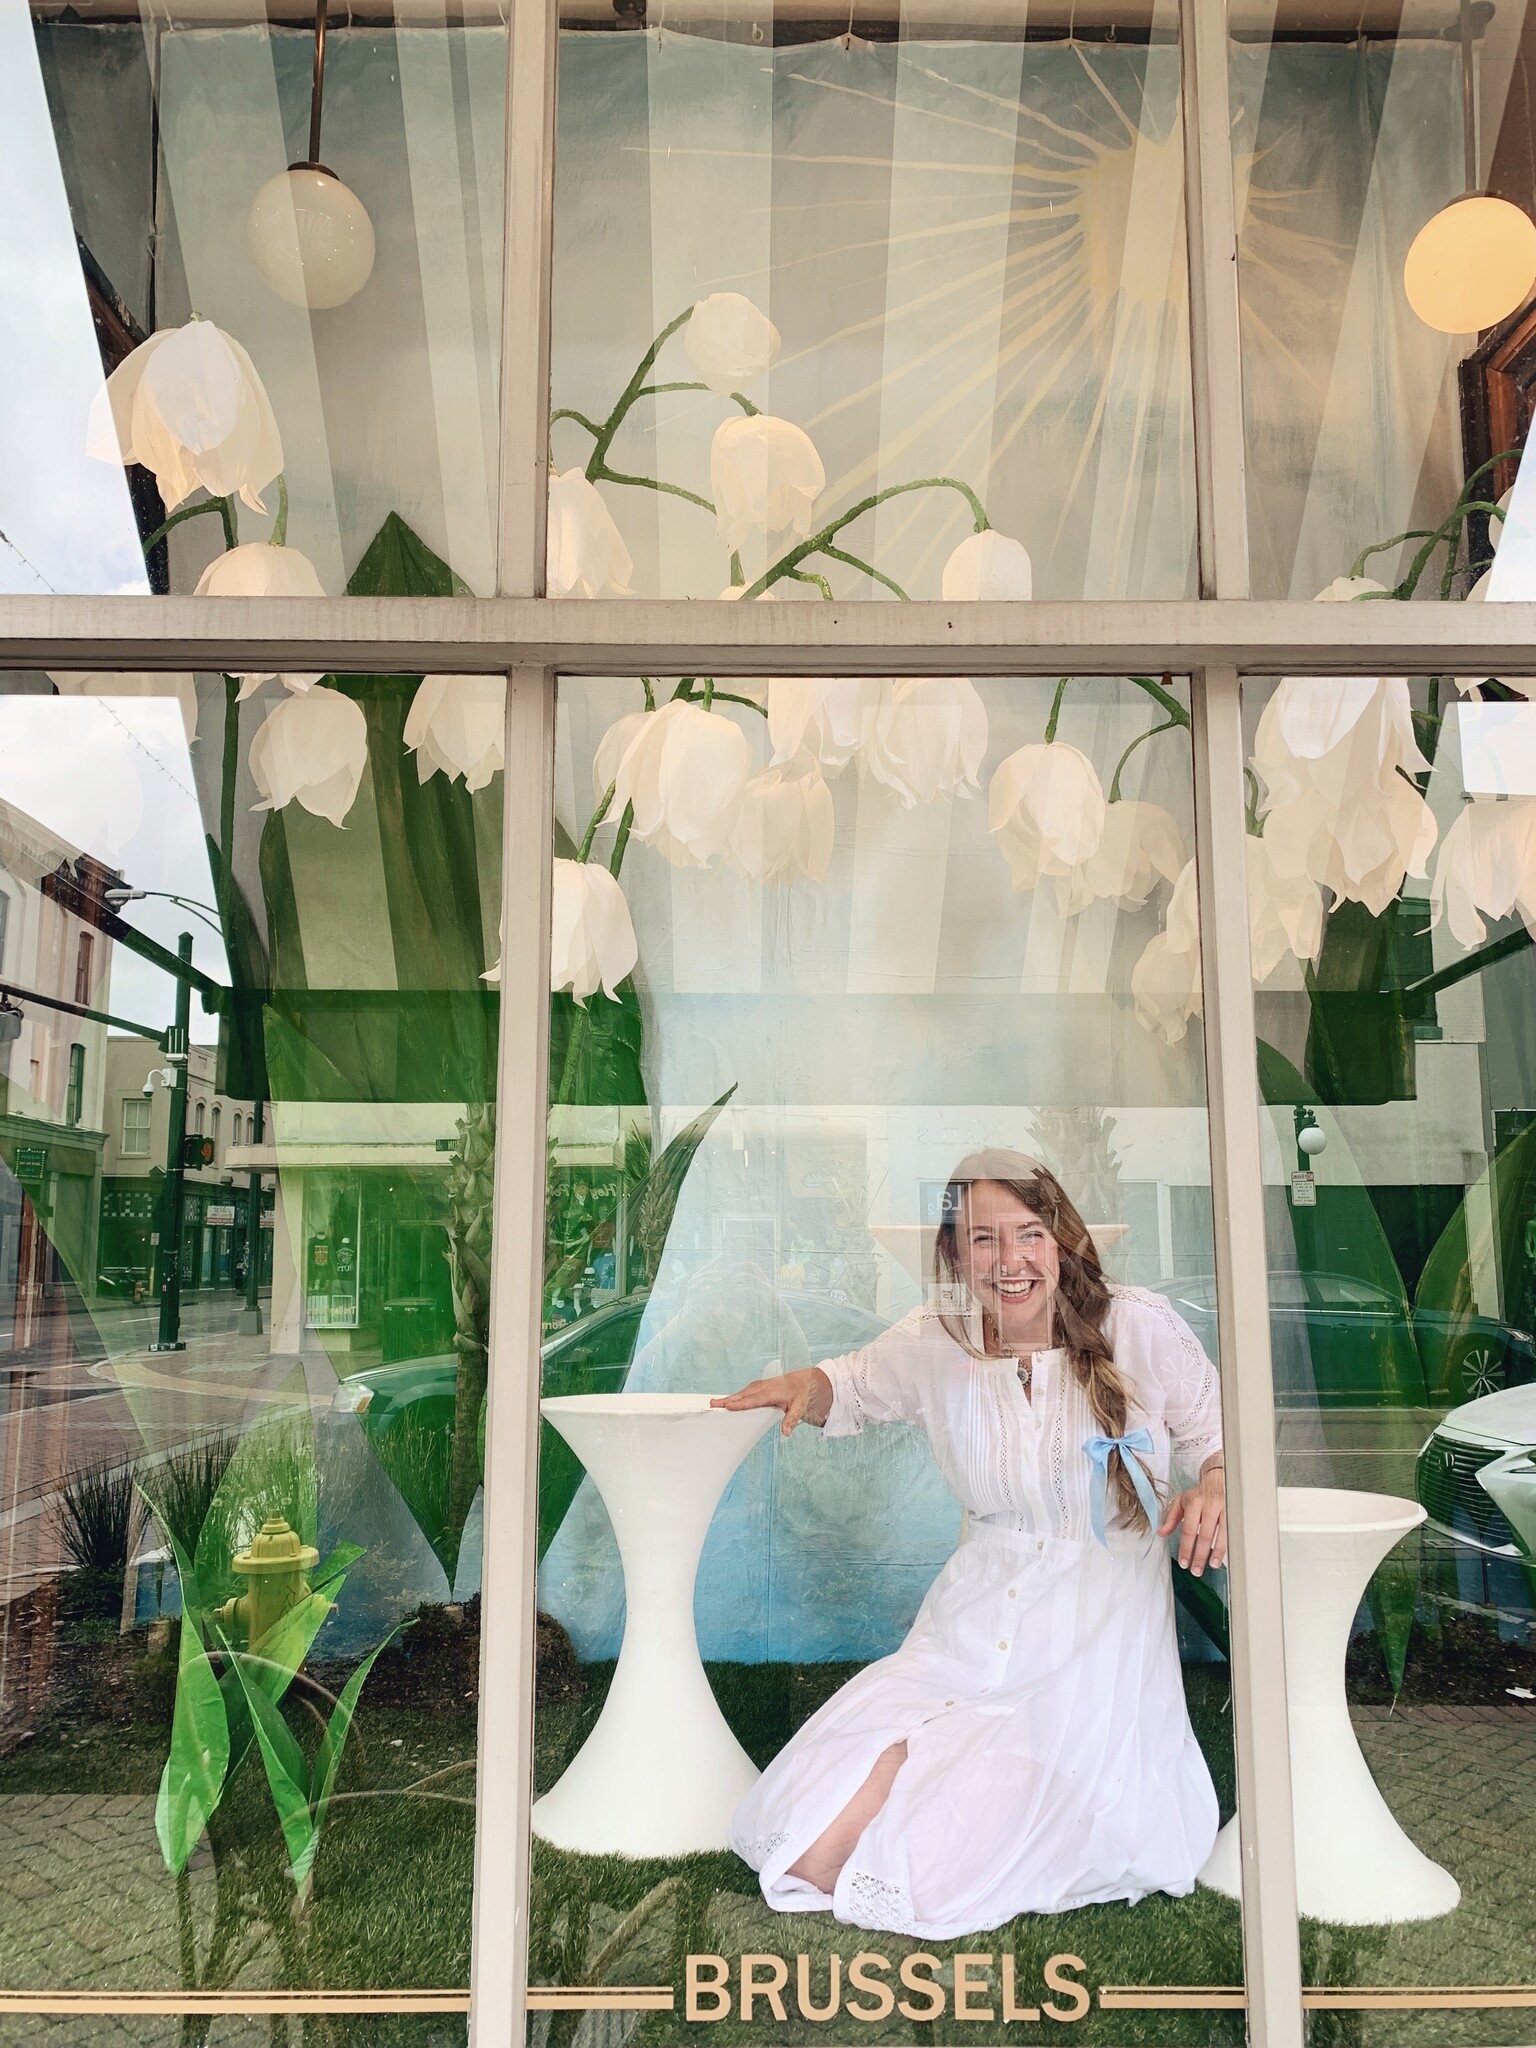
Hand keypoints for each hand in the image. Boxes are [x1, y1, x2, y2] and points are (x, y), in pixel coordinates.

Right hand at [711, 1367, 832, 1436]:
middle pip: (744, 1394)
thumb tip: (785, 1432)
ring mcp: (760, 1386)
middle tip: (714, 1405)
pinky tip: (726, 1402)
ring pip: (742, 1392)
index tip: (728, 1406)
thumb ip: (792, 1419)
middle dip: (728, 1399)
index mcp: (773, 1392)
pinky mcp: (757, 1387)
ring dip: (728, 1398)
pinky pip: (744, 1392)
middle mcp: (764, 1387)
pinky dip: (734, 1396)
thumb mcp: (801, 1407)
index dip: (741, 1403)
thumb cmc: (801, 1394)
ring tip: (714, 1404)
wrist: (804, 1380)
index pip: (754, 1399)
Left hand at [1157, 1462, 1225, 1574]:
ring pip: (1222, 1535)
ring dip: (1217, 1553)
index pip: (1189, 1530)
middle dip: (1200, 1555)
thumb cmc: (1199, 1494)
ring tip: (1211, 1566)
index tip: (1184, 1562)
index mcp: (1194, 1503)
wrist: (1218, 1480)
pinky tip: (1224, 1556)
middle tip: (1196, 1570)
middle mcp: (1210, 1505)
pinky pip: (1232, 1533)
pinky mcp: (1236, 1513)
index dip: (1186, 1548)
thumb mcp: (1181, 1502)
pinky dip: (1228, 1546)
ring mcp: (1225, 1509)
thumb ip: (1171, 1518)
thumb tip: (1161, 1533)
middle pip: (1205, 1535)